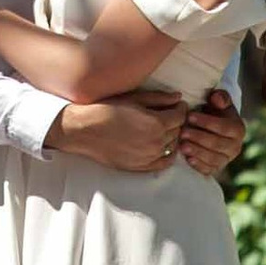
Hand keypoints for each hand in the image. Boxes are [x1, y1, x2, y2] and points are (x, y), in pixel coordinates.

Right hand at [52, 87, 186, 174]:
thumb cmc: (106, 109)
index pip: (180, 116)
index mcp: (156, 123)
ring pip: (171, 146)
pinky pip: (163, 162)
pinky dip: (168, 154)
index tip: (178, 105)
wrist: (84, 130)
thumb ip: (159, 98)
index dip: (181, 109)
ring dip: (171, 136)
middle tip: (170, 114)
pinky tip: (163, 146)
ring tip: (163, 128)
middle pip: (177, 131)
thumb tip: (178, 97)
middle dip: (176, 121)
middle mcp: (155, 142)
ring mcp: (148, 156)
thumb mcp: (134, 98)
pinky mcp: (139, 166)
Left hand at [179, 90, 246, 180]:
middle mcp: (235, 147)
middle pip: (217, 144)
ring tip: (182, 145)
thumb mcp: (218, 102)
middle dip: (199, 138)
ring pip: (213, 158)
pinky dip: (198, 165)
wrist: (213, 130)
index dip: (206, 122)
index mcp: (238, 129)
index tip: (190, 116)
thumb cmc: (214, 112)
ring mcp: (226, 159)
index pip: (224, 127)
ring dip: (196, 152)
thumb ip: (220, 97)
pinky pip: (208, 169)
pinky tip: (187, 158)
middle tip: (183, 132)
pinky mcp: (216, 168)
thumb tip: (216, 98)